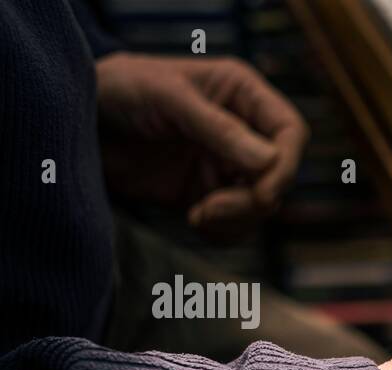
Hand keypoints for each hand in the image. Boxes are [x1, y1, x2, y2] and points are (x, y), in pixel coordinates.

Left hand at [95, 53, 308, 241]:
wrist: (78, 123)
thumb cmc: (120, 91)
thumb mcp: (168, 98)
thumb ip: (218, 129)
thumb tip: (270, 162)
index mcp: (242, 96)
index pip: (290, 133)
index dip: (285, 166)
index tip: (261, 192)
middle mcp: (244, 132)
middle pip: (280, 176)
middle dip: (253, 200)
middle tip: (211, 209)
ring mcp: (227, 166)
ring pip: (262, 206)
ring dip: (237, 220)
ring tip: (197, 215)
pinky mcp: (208, 196)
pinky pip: (237, 226)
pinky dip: (224, 233)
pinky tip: (194, 220)